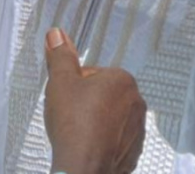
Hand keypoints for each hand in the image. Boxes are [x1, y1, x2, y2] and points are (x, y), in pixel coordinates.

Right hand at [44, 29, 145, 173]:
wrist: (82, 169)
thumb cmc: (74, 125)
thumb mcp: (61, 82)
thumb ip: (61, 56)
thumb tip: (56, 34)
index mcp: (123, 80)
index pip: (94, 75)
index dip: (75, 86)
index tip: (68, 100)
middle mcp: (136, 102)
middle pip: (104, 97)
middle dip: (87, 104)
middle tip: (71, 118)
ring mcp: (138, 129)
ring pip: (110, 120)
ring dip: (96, 124)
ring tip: (78, 136)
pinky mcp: (134, 153)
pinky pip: (116, 142)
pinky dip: (103, 144)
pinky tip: (88, 149)